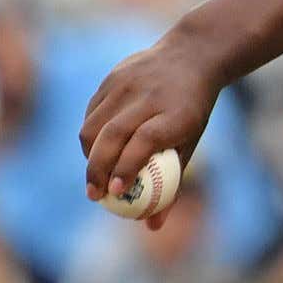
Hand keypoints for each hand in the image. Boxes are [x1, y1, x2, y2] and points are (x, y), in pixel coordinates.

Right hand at [79, 30, 221, 228]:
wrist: (192, 56)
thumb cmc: (193, 110)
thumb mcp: (192, 142)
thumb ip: (172, 182)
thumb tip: (153, 226)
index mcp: (176, 113)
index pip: (144, 141)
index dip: (127, 167)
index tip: (117, 192)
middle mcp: (150, 97)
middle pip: (112, 136)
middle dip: (97, 170)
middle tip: (95, 195)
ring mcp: (128, 84)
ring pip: (94, 125)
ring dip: (90, 155)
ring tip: (96, 175)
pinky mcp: (112, 78)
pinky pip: (92, 113)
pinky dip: (90, 135)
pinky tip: (96, 150)